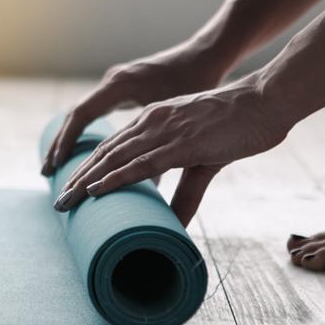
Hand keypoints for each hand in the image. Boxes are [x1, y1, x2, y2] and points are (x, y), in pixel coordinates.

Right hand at [41, 41, 229, 175]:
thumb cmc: (198, 82)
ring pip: (83, 114)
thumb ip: (162, 147)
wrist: (206, 55)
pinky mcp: (122, 88)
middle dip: (60, 145)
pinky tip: (78, 150)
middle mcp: (113, 82)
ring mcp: (115, 84)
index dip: (68, 141)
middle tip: (45, 173)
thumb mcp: (179, 118)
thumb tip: (150, 189)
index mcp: (121, 85)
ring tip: (53, 167)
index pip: (82, 115)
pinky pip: (94, 111)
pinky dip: (83, 132)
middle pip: (76, 116)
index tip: (57, 165)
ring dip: (68, 140)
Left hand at [52, 75, 290, 224]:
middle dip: (78, 177)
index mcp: (154, 120)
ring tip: (65, 201)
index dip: (89, 168)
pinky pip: (142, 164)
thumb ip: (186, 191)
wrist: (266, 102)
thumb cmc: (239, 127)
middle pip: (105, 152)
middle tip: (58, 201)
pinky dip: (115, 177)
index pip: (112, 146)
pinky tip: (95, 189)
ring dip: (87, 181)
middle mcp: (152, 121)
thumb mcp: (204, 160)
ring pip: (115, 158)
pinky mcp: (183, 143)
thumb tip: (175, 222)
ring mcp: (165, 130)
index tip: (71, 188)